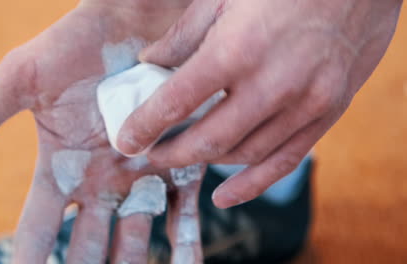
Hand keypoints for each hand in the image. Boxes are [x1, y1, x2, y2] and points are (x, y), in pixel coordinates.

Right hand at [0, 1, 204, 262]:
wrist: (133, 17)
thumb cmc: (77, 41)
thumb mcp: (23, 76)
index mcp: (61, 163)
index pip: (39, 224)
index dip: (30, 258)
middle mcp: (101, 176)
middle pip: (89, 241)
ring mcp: (141, 171)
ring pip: (136, 234)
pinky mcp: (178, 158)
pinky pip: (181, 209)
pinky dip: (183, 240)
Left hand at [116, 0, 402, 207]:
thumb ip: (183, 37)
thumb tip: (151, 65)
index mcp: (237, 48)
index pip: (177, 101)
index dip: (144, 126)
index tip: (125, 142)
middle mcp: (272, 83)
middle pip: (208, 139)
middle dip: (170, 154)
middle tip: (149, 156)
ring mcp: (304, 103)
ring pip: (243, 154)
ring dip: (206, 162)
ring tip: (183, 158)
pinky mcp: (326, 114)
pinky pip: (284, 162)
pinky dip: (251, 184)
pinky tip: (225, 196)